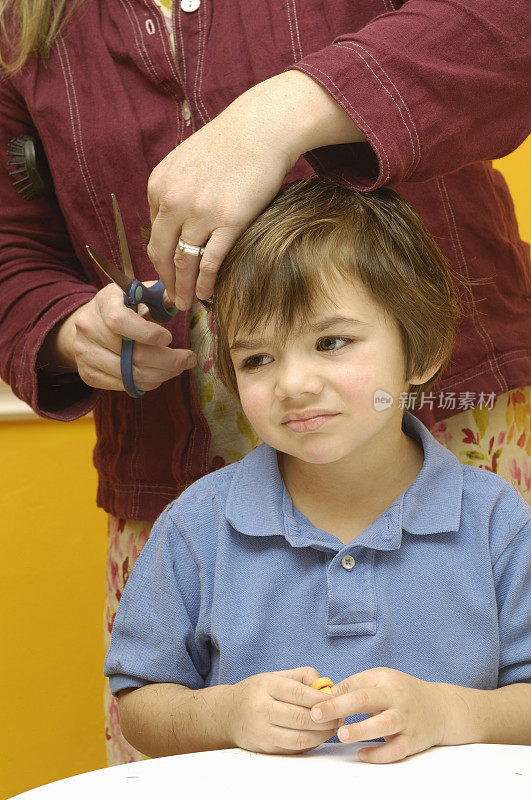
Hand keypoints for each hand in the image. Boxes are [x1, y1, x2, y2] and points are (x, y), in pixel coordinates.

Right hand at [40, 282, 196, 391]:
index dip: (148, 333)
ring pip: (129, 374)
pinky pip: (123, 385)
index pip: (120, 321)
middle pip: (131, 354)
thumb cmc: (122, 307)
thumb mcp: (138, 294)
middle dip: (168, 361)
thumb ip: (159, 295)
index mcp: (104, 302)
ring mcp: (85, 352)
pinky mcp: (88, 374)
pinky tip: (158, 375)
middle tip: (188, 360)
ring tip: (177, 368)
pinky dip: (146, 383)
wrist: (88, 324)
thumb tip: (182, 300)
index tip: (170, 337)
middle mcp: (89, 327)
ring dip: (161, 375)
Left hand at [147, 81, 293, 308]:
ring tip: (185, 304)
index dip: (160, 259)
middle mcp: (173, 201)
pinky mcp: (229, 222)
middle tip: (170, 300)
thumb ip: (174, 192)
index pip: (153, 233)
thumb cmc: (228, 144)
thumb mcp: (185, 162)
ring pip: (184, 263)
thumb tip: (174, 226)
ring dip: (182, 289)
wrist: (261, 128)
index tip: (166, 275)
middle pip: (161, 253)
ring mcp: (200, 213)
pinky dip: (206, 283)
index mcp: (158, 186)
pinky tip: (206, 294)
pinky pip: (210, 262)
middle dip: (165, 282)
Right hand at [228, 667, 345, 754]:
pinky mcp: (265, 748)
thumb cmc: (258, 692)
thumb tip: (326, 686)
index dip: (322, 700)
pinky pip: (293, 749)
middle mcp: (261, 708)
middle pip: (301, 718)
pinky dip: (310, 744)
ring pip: (299, 738)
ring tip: (333, 729)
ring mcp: (262, 731)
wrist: (228, 713)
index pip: (299, 693)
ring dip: (322, 736)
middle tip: (341, 718)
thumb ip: (303, 676)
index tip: (337, 702)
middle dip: (326, 720)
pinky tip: (318, 737)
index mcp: (266, 685)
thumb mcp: (276, 676)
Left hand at [310, 667, 445, 763]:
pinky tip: (362, 755)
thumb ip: (355, 686)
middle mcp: (396, 697)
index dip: (334, 695)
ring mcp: (406, 719)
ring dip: (361, 730)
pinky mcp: (414, 740)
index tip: (313, 704)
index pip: (355, 684)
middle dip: (339, 706)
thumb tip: (325, 695)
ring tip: (341, 735)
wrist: (440, 708)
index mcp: (384, 680)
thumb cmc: (402, 693)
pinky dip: (379, 754)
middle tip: (317, 715)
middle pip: (366, 699)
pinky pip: (396, 749)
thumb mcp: (381, 680)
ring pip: (384, 724)